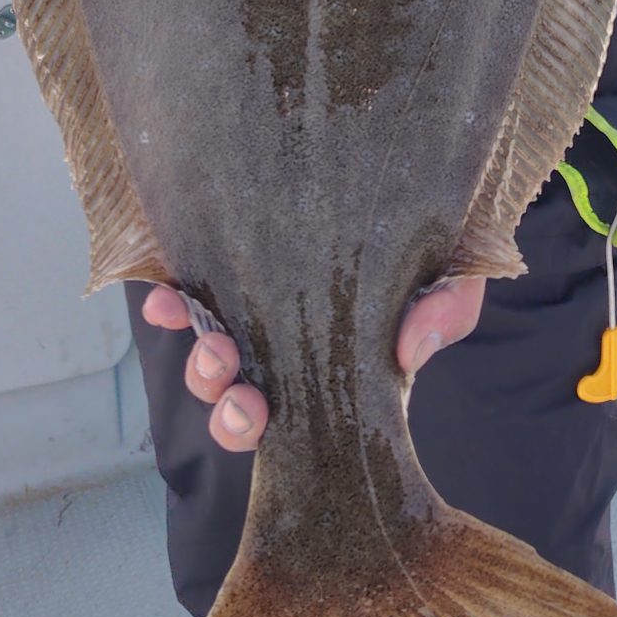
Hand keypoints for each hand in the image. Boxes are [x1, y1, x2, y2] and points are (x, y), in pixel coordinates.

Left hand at [141, 274, 488, 453]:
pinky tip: (164, 301)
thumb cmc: (431, 249)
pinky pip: (189, 298)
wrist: (414, 187)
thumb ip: (445, 313)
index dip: (261, 429)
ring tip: (212, 347)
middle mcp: (288, 355)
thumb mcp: (453, 281)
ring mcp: (254, 315)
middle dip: (231, 413)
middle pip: (240, 406)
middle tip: (244, 398)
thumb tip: (409, 352)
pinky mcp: (232, 271)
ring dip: (203, 369)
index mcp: (337, 374)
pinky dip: (171, 306)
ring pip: (210, 364)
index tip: (254, 418)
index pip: (294, 419)